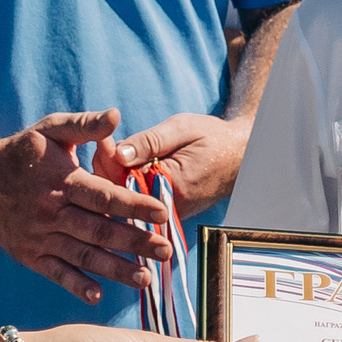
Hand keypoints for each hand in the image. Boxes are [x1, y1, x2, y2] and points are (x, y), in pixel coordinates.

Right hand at [0, 110, 172, 303]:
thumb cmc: (23, 153)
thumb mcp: (51, 130)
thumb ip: (85, 125)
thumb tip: (116, 115)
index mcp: (62, 182)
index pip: (104, 196)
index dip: (134, 205)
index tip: (163, 212)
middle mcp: (52, 212)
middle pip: (99, 230)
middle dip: (135, 242)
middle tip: (166, 251)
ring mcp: (41, 237)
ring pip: (83, 256)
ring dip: (114, 269)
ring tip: (145, 278)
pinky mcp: (31, 255)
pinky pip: (56, 273)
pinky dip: (76, 286)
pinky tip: (98, 295)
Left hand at [108, 113, 251, 217]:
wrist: (241, 155)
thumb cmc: (214, 138)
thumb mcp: (181, 129)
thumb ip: (149, 141)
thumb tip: (118, 152)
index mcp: (173, 188)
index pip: (125, 180)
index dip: (108, 159)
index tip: (101, 137)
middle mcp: (168, 208)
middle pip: (121, 193)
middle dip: (107, 167)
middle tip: (102, 140)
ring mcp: (166, 212)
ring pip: (126, 197)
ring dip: (115, 174)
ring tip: (111, 148)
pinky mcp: (165, 211)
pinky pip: (136, 199)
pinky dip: (126, 180)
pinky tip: (124, 162)